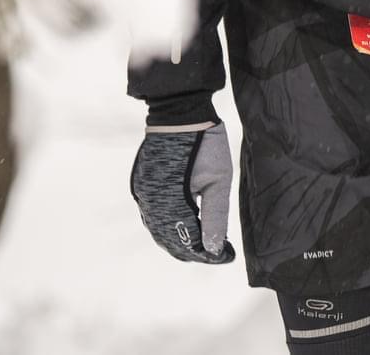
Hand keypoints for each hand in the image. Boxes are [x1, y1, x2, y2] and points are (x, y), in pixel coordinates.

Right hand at [130, 121, 236, 263]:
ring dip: (180, 241)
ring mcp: (142, 194)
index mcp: (169, 202)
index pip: (187, 241)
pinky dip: (169, 227)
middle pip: (170, 240)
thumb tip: (213, 249)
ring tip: (205, 245)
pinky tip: (185, 228)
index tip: (228, 256)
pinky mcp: (141, 186)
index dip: (208, 253)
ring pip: (159, 231)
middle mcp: (150, 202)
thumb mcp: (219, 179)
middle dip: (194, 251)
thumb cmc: (205, 143)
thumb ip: (215, 216)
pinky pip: (153, 217)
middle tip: (219, 252)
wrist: (181, 112)